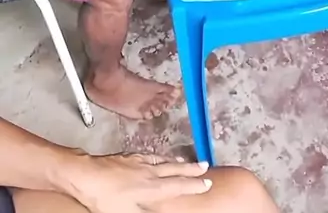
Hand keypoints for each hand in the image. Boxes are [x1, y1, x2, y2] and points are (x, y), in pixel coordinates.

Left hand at [78, 154, 211, 212]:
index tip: (207, 183)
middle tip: (205, 165)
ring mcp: (138, 162)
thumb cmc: (106, 198)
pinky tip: (156, 156)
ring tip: (185, 159)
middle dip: (191, 169)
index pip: (178, 186)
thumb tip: (160, 212)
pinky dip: (158, 156)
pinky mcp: (127, 157)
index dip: (193, 185)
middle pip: (174, 170)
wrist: (86, 174)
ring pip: (163, 160)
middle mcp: (149, 172)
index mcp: (152, 188)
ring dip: (176, 160)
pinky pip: (149, 155)